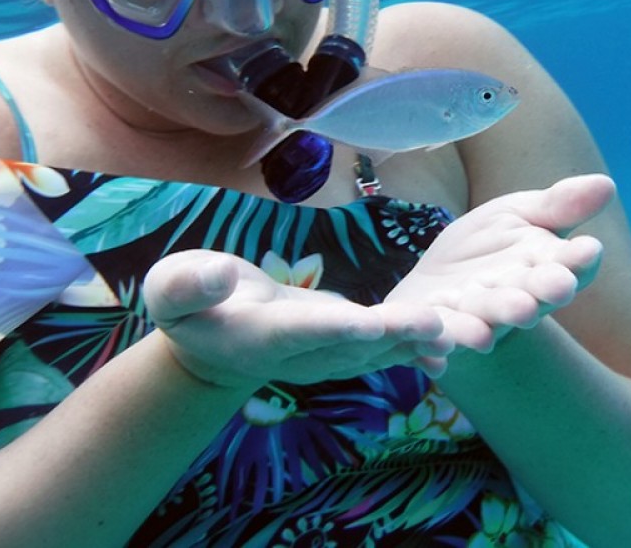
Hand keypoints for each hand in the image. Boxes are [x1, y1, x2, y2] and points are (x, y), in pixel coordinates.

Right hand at [143, 250, 454, 387]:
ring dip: (418, 343)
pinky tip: (451, 345)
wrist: (209, 347)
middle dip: (394, 336)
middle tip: (436, 325)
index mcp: (259, 336)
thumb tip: (217, 274)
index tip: (364, 321)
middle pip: (352, 344)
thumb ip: (187, 284)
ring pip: (377, 351)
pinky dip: (415, 348)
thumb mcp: (169, 290)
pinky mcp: (342, 348)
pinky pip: (382, 351)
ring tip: (461, 331)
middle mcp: (300, 354)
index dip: (332, 326)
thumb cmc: (186, 306)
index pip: (299, 330)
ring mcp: (324, 356)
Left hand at [386, 174, 614, 351]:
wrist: (437, 280)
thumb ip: (557, 205)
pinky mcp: (433, 331)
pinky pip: (431, 342)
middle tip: (555, 289)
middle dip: (536, 296)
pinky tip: (426, 354)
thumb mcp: (518, 215)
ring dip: (482, 330)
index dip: (577, 261)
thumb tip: (607, 183)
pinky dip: (430, 348)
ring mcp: (470, 320)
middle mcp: (509, 301)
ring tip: (484, 335)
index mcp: (539, 271)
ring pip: (479, 326)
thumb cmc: (488, 247)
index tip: (590, 249)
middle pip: (525, 301)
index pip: (566, 267)